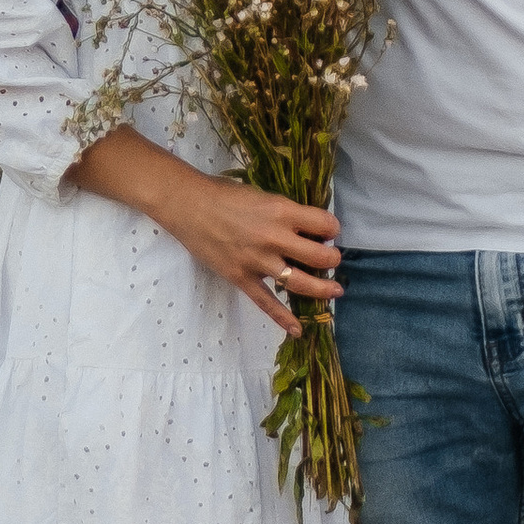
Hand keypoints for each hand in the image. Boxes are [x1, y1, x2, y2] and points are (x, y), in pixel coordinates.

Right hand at [73, 127, 340, 334]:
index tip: (329, 233)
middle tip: (331, 260)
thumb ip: (285, 213)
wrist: (188, 205)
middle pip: (320, 257)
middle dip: (332, 259)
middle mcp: (274, 237)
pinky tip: (298, 329)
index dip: (332, 229)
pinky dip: (283, 318)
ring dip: (322, 288)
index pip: (324, 224)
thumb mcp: (262, 195)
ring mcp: (258, 261)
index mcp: (281, 211)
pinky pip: (267, 302)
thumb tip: (309, 229)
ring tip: (335, 291)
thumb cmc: (225, 195)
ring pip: (300, 282)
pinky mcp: (242, 278)